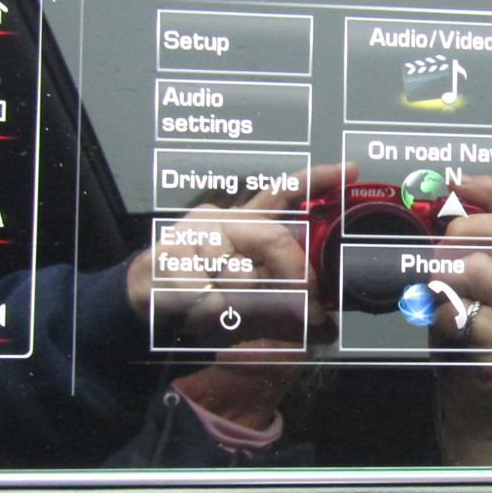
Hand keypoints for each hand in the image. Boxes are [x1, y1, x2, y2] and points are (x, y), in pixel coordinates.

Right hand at [127, 162, 356, 338]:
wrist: (141, 300)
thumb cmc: (201, 295)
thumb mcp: (248, 298)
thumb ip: (283, 302)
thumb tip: (324, 322)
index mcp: (244, 224)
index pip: (283, 193)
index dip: (318, 179)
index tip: (349, 170)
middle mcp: (223, 220)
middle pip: (274, 239)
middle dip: (293, 277)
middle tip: (306, 308)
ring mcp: (194, 234)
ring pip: (238, 276)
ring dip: (235, 306)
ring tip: (217, 309)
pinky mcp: (168, 254)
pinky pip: (206, 294)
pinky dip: (205, 314)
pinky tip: (193, 309)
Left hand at [425, 176, 491, 464]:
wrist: (485, 414)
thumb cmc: (468, 347)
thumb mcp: (462, 292)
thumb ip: (453, 256)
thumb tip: (423, 214)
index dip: (489, 190)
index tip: (455, 183)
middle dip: (464, 230)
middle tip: (436, 250)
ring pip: (486, 270)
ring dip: (445, 275)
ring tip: (432, 293)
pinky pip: (467, 314)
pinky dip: (442, 315)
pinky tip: (439, 325)